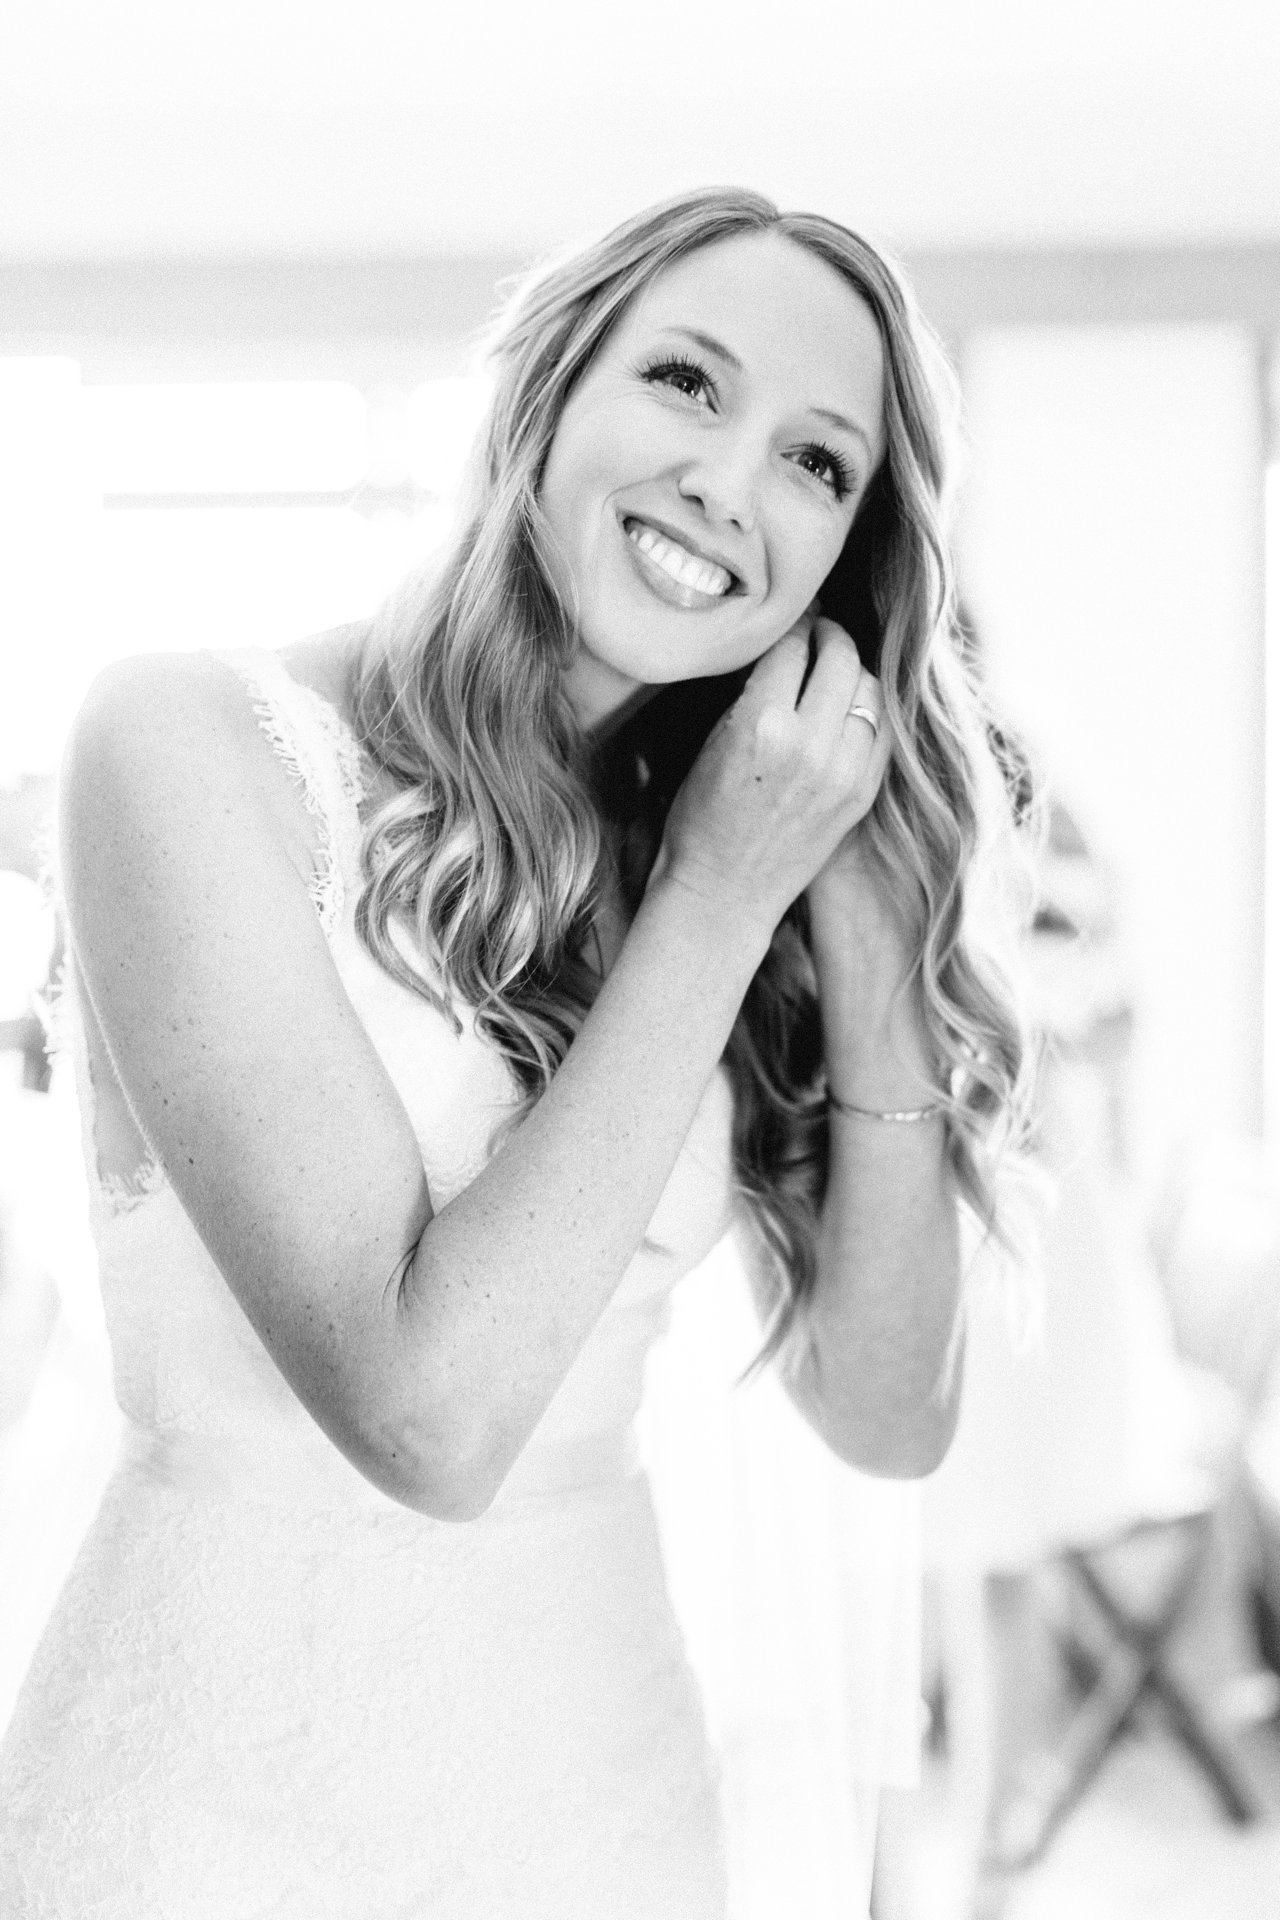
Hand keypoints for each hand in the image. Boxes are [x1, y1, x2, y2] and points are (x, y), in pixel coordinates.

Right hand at [656, 613, 889, 937]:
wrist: (724, 891)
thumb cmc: (701, 818)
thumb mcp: (713, 741)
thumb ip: (754, 692)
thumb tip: (786, 646)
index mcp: (762, 725)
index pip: (791, 646)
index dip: (792, 625)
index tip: (792, 618)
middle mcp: (810, 745)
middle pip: (839, 658)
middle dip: (829, 636)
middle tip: (819, 632)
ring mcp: (844, 772)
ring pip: (870, 690)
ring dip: (853, 672)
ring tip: (835, 670)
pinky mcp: (862, 795)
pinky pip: (883, 732)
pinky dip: (869, 712)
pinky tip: (851, 709)